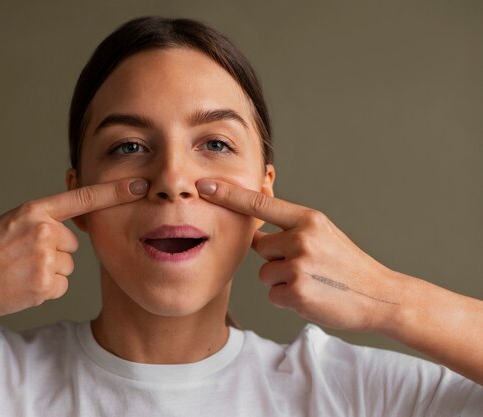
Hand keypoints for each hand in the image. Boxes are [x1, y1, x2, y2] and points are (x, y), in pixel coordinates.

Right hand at [0, 178, 148, 321]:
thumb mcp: (13, 222)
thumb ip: (45, 218)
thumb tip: (77, 223)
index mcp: (35, 210)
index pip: (82, 198)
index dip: (114, 192)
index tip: (141, 186)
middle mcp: (44, 231)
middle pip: (74, 242)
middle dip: (56, 250)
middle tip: (25, 256)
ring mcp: (46, 258)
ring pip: (69, 264)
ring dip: (51, 270)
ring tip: (22, 270)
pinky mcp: (47, 284)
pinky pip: (63, 284)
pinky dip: (48, 288)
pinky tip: (25, 285)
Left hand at [196, 179, 400, 331]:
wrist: (379, 296)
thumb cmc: (346, 265)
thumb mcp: (323, 233)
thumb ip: (290, 225)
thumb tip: (255, 217)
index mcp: (308, 219)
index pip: (260, 203)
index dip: (228, 195)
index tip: (203, 186)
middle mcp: (302, 238)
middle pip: (260, 248)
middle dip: (276, 259)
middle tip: (307, 267)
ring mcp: (299, 266)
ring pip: (265, 274)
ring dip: (281, 282)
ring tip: (312, 282)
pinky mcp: (297, 293)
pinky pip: (273, 295)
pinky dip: (287, 300)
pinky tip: (311, 297)